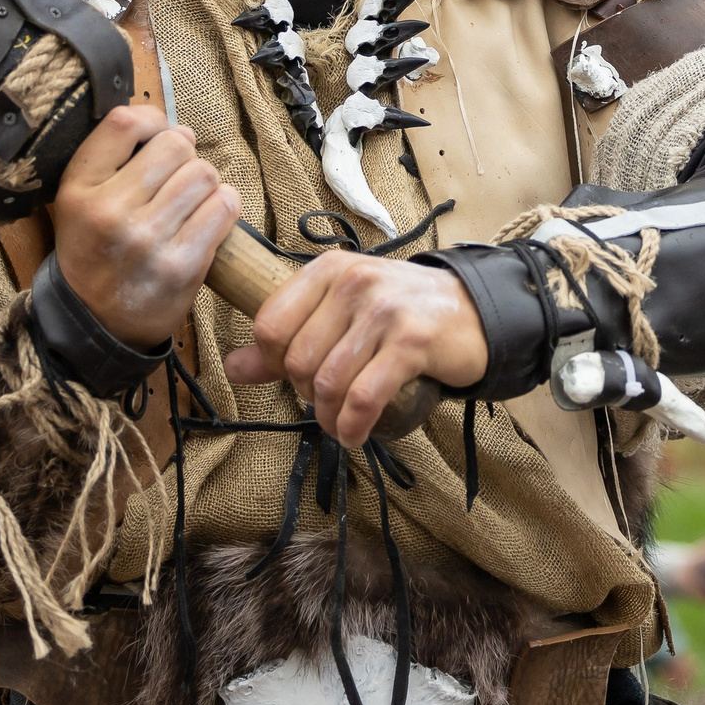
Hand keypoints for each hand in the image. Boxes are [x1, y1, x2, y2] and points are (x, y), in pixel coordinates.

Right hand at [52, 105, 240, 348]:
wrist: (94, 323)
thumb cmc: (95, 251)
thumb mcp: (78, 200)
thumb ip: (111, 157)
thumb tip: (166, 121)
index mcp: (79, 188)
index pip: (126, 122)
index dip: (154, 121)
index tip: (158, 137)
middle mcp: (110, 211)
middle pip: (177, 145)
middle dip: (185, 156)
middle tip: (176, 178)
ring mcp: (147, 240)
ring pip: (204, 174)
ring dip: (205, 184)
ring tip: (190, 202)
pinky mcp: (181, 266)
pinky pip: (224, 208)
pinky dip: (223, 207)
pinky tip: (206, 219)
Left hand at [223, 251, 487, 446]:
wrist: (471, 311)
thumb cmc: (398, 314)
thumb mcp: (339, 313)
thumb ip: (286, 339)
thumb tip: (232, 367)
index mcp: (327, 270)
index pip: (270, 325)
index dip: (274, 364)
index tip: (296, 377)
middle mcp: (352, 282)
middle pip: (297, 360)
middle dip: (305, 395)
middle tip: (327, 402)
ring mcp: (383, 309)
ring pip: (327, 382)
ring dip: (329, 418)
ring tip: (340, 425)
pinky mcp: (411, 342)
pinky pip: (364, 396)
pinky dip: (353, 426)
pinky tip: (356, 435)